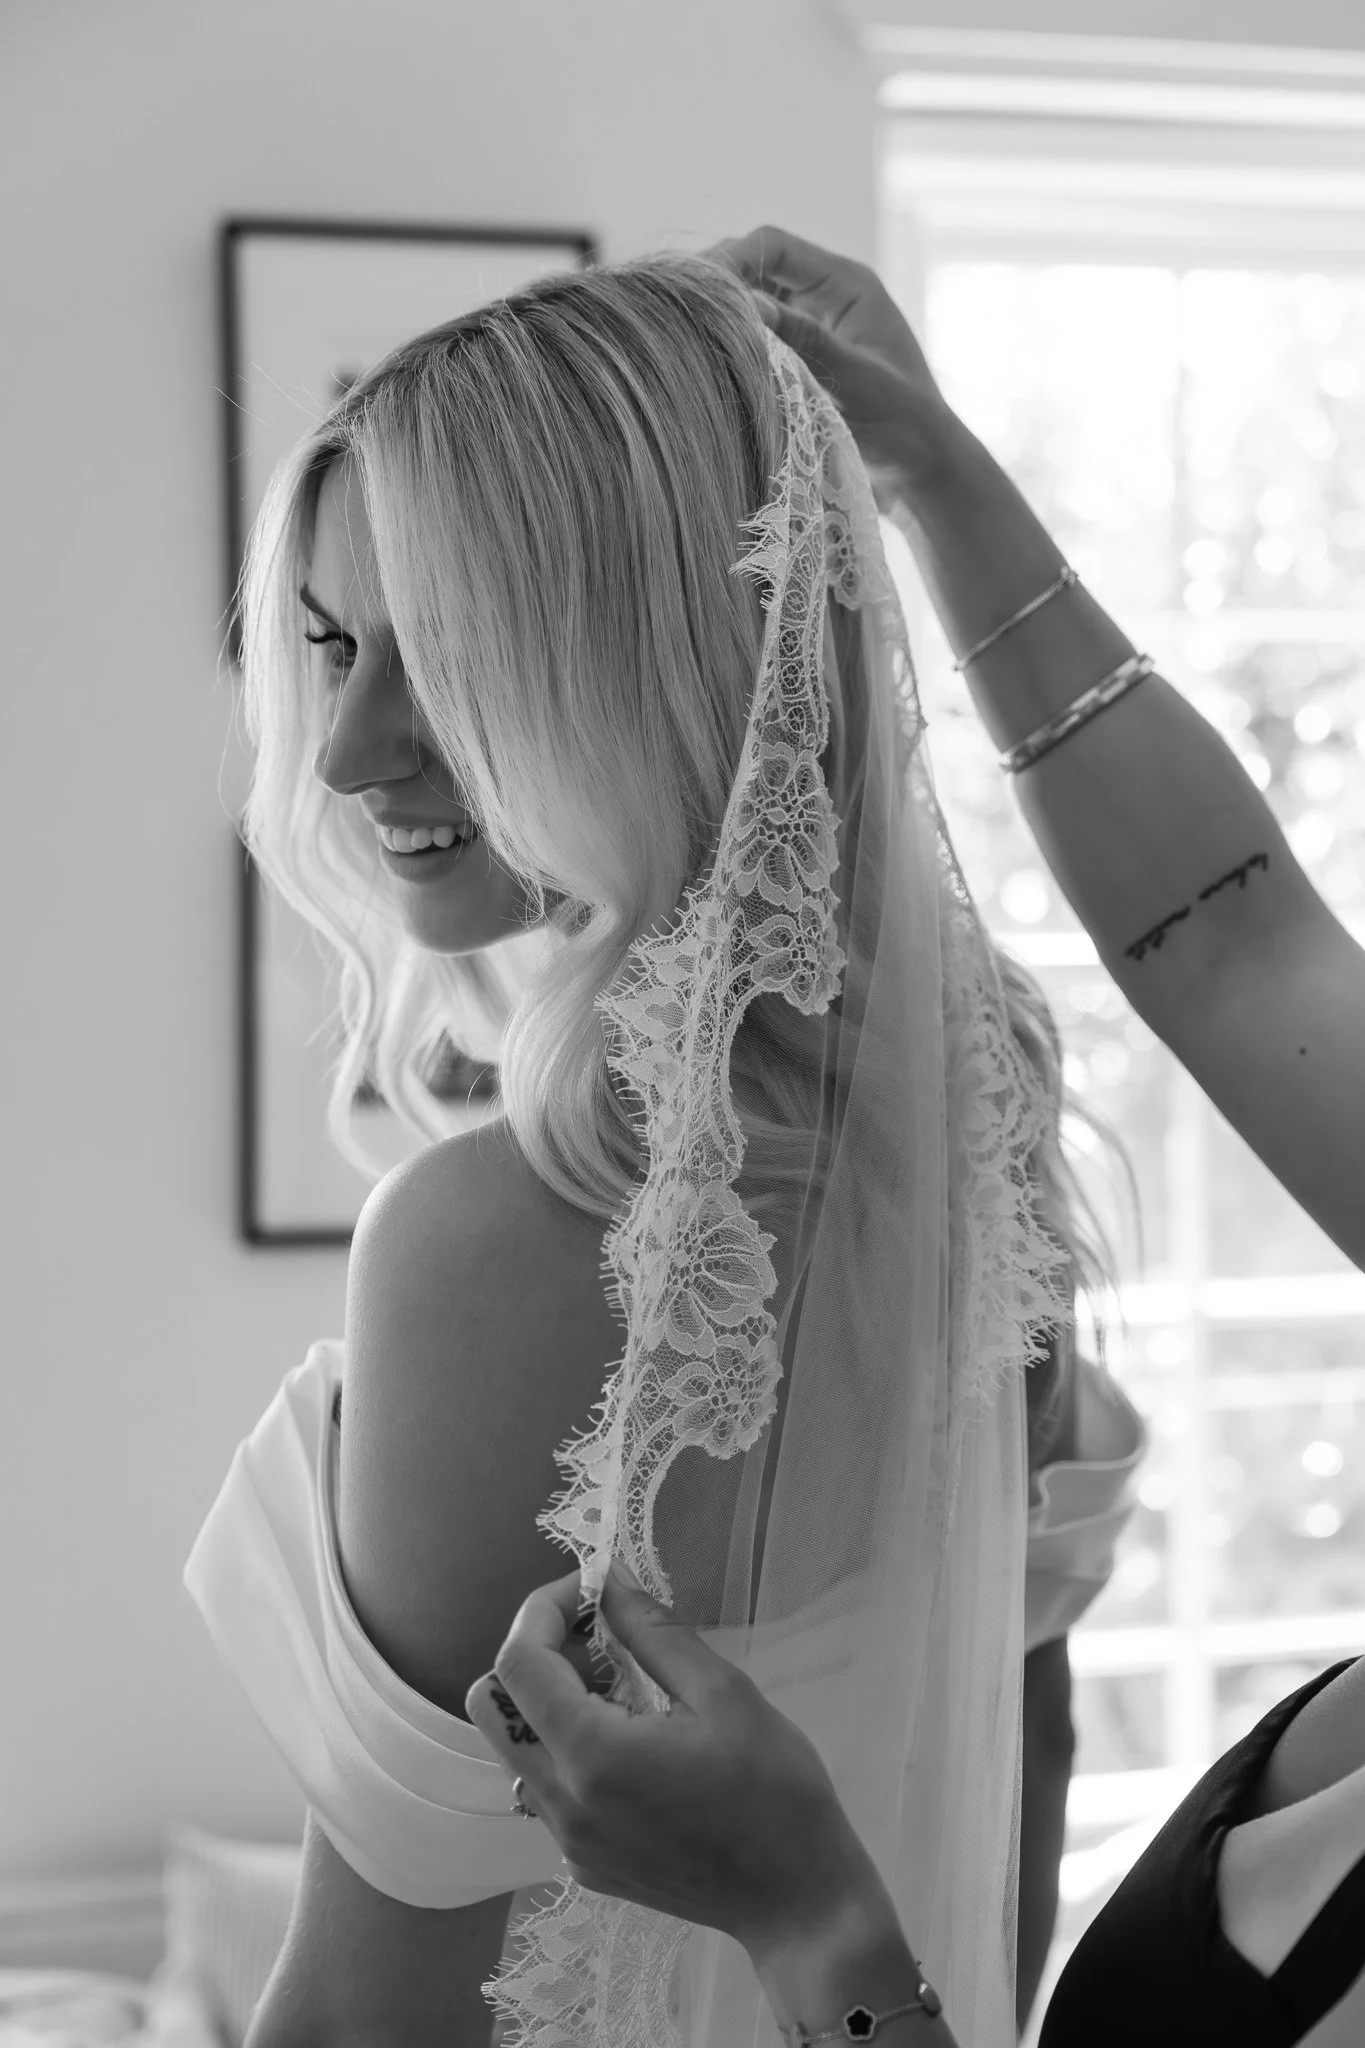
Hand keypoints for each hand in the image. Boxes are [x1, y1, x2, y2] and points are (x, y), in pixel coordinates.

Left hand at [465, 1560, 892, 1967]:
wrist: (797, 1900)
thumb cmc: (774, 1788)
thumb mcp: (723, 1691)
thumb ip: (652, 1630)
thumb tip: (608, 1580)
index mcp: (592, 1755)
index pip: (519, 1662)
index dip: (543, 1608)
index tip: (591, 1588)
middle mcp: (561, 1802)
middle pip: (491, 1705)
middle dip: (533, 1652)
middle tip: (598, 1638)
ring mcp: (567, 1842)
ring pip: (513, 1746)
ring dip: (547, 1699)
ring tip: (621, 1687)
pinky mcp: (583, 1864)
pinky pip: (545, 1787)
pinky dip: (566, 1746)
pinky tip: (632, 1742)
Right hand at [705, 223, 952, 487]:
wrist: (926, 472)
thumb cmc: (906, 426)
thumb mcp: (856, 381)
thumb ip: (805, 342)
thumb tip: (745, 305)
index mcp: (846, 284)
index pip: (772, 246)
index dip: (730, 259)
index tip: (697, 292)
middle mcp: (826, 296)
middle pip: (755, 268)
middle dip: (717, 285)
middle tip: (676, 314)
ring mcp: (813, 328)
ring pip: (752, 304)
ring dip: (722, 317)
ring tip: (683, 337)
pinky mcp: (804, 360)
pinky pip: (759, 340)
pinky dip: (733, 346)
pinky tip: (709, 364)